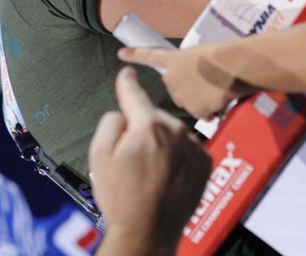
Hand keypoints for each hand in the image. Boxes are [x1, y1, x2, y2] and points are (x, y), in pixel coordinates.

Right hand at [89, 67, 211, 254]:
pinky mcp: (205, 163)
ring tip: (150, 173)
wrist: (148, 232)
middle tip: (131, 159)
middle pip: (154, 117)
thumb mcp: (99, 155)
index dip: (127, 83)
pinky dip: (178, 156)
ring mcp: (193, 147)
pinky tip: (167, 176)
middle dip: (142, 129)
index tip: (128, 73)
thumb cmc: (122, 197)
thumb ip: (111, 122)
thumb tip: (124, 111)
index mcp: (148, 126)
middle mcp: (176, 131)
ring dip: (162, 144)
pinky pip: (187, 148)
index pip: (135, 94)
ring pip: (172, 133)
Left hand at [118, 44, 252, 119]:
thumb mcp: (200, 53)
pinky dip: (210, 110)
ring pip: (188, 102)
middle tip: (207, 82)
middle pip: (176, 88)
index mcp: (172, 60)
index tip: (122, 53)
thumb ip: (190, 66)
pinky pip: (202, 113)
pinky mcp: (196, 109)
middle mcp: (172, 80)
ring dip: (199, 100)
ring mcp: (182, 96)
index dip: (135, 55)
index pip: (149, 57)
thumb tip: (194, 78)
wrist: (234, 65)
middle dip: (187, 88)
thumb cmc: (223, 54)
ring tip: (216, 89)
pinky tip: (220, 100)